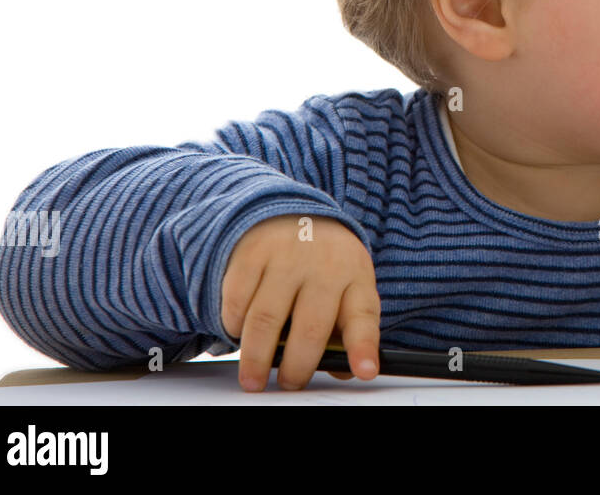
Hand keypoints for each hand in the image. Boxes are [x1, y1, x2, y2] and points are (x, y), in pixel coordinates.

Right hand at [221, 214, 380, 390]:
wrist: (297, 216)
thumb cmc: (326, 266)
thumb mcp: (349, 290)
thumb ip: (348, 333)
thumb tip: (342, 372)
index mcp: (356, 278)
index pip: (363, 317)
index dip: (363, 348)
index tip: (366, 372)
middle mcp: (324, 264)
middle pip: (309, 329)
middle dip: (296, 368)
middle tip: (288, 384)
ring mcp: (287, 256)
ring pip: (266, 321)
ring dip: (256, 358)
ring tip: (254, 379)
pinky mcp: (253, 253)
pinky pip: (236, 302)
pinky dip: (234, 325)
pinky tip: (241, 331)